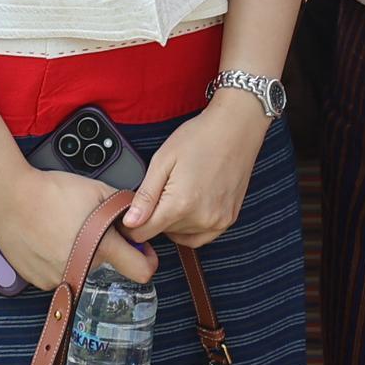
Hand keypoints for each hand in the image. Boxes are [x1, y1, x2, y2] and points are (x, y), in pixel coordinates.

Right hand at [0, 164, 156, 293]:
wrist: (9, 197)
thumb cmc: (52, 191)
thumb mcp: (97, 189)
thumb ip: (124, 206)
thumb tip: (138, 218)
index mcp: (101, 246)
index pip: (141, 270)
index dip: (147, 260)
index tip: (142, 252)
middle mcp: (82, 267)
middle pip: (107, 265)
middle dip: (105, 249)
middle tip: (89, 226)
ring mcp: (58, 277)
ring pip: (82, 270)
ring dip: (80, 255)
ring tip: (63, 230)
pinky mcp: (40, 281)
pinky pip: (59, 274)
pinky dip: (58, 261)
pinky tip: (49, 239)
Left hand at [126, 94, 265, 247]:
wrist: (235, 129)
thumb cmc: (200, 138)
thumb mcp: (163, 160)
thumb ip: (145, 196)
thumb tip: (129, 222)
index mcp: (180, 203)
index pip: (144, 233)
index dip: (133, 223)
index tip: (132, 211)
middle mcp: (200, 217)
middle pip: (163, 232)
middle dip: (156, 215)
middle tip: (163, 187)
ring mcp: (217, 221)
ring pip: (181, 234)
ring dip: (174, 221)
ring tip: (180, 190)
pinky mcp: (228, 219)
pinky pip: (201, 236)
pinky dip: (190, 227)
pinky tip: (190, 206)